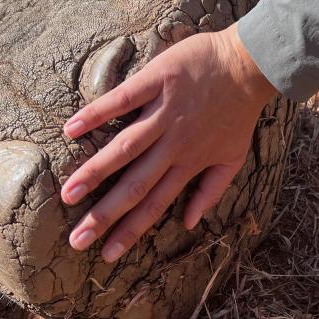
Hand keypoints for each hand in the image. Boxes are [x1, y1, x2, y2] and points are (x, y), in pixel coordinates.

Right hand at [61, 23, 276, 262]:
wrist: (250, 64)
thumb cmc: (240, 112)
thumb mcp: (234, 158)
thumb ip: (211, 191)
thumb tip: (189, 223)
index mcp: (189, 163)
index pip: (154, 204)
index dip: (129, 231)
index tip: (106, 254)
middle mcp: (174, 144)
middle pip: (135, 185)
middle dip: (104, 215)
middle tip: (76, 239)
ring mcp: (164, 113)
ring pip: (125, 148)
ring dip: (96, 172)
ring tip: (69, 193)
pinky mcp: (157, 81)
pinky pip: (123, 100)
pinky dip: (98, 114)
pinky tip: (71, 128)